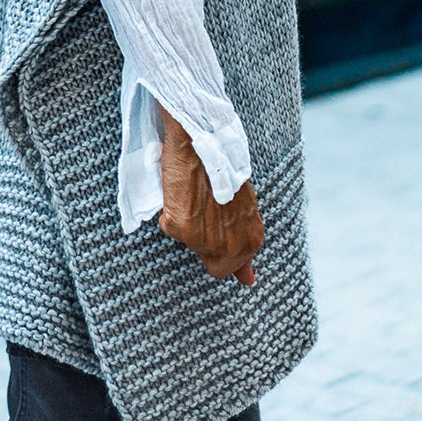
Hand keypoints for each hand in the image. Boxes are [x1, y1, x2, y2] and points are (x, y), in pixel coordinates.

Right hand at [155, 102, 263, 283]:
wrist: (200, 140)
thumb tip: (248, 281)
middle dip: (203, 241)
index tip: (214, 225)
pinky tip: (180, 192)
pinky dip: (170, 211)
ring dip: (186, 223)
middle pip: (211, 264)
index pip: (231, 268)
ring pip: (187, 244)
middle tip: (203, 211)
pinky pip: (169, 226)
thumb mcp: (244, 208)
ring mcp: (205, 239)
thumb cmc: (222, 168)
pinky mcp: (181, 227)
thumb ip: (245, 245)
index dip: (219, 247)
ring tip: (193, 196)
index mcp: (252, 239)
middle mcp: (232, 245)